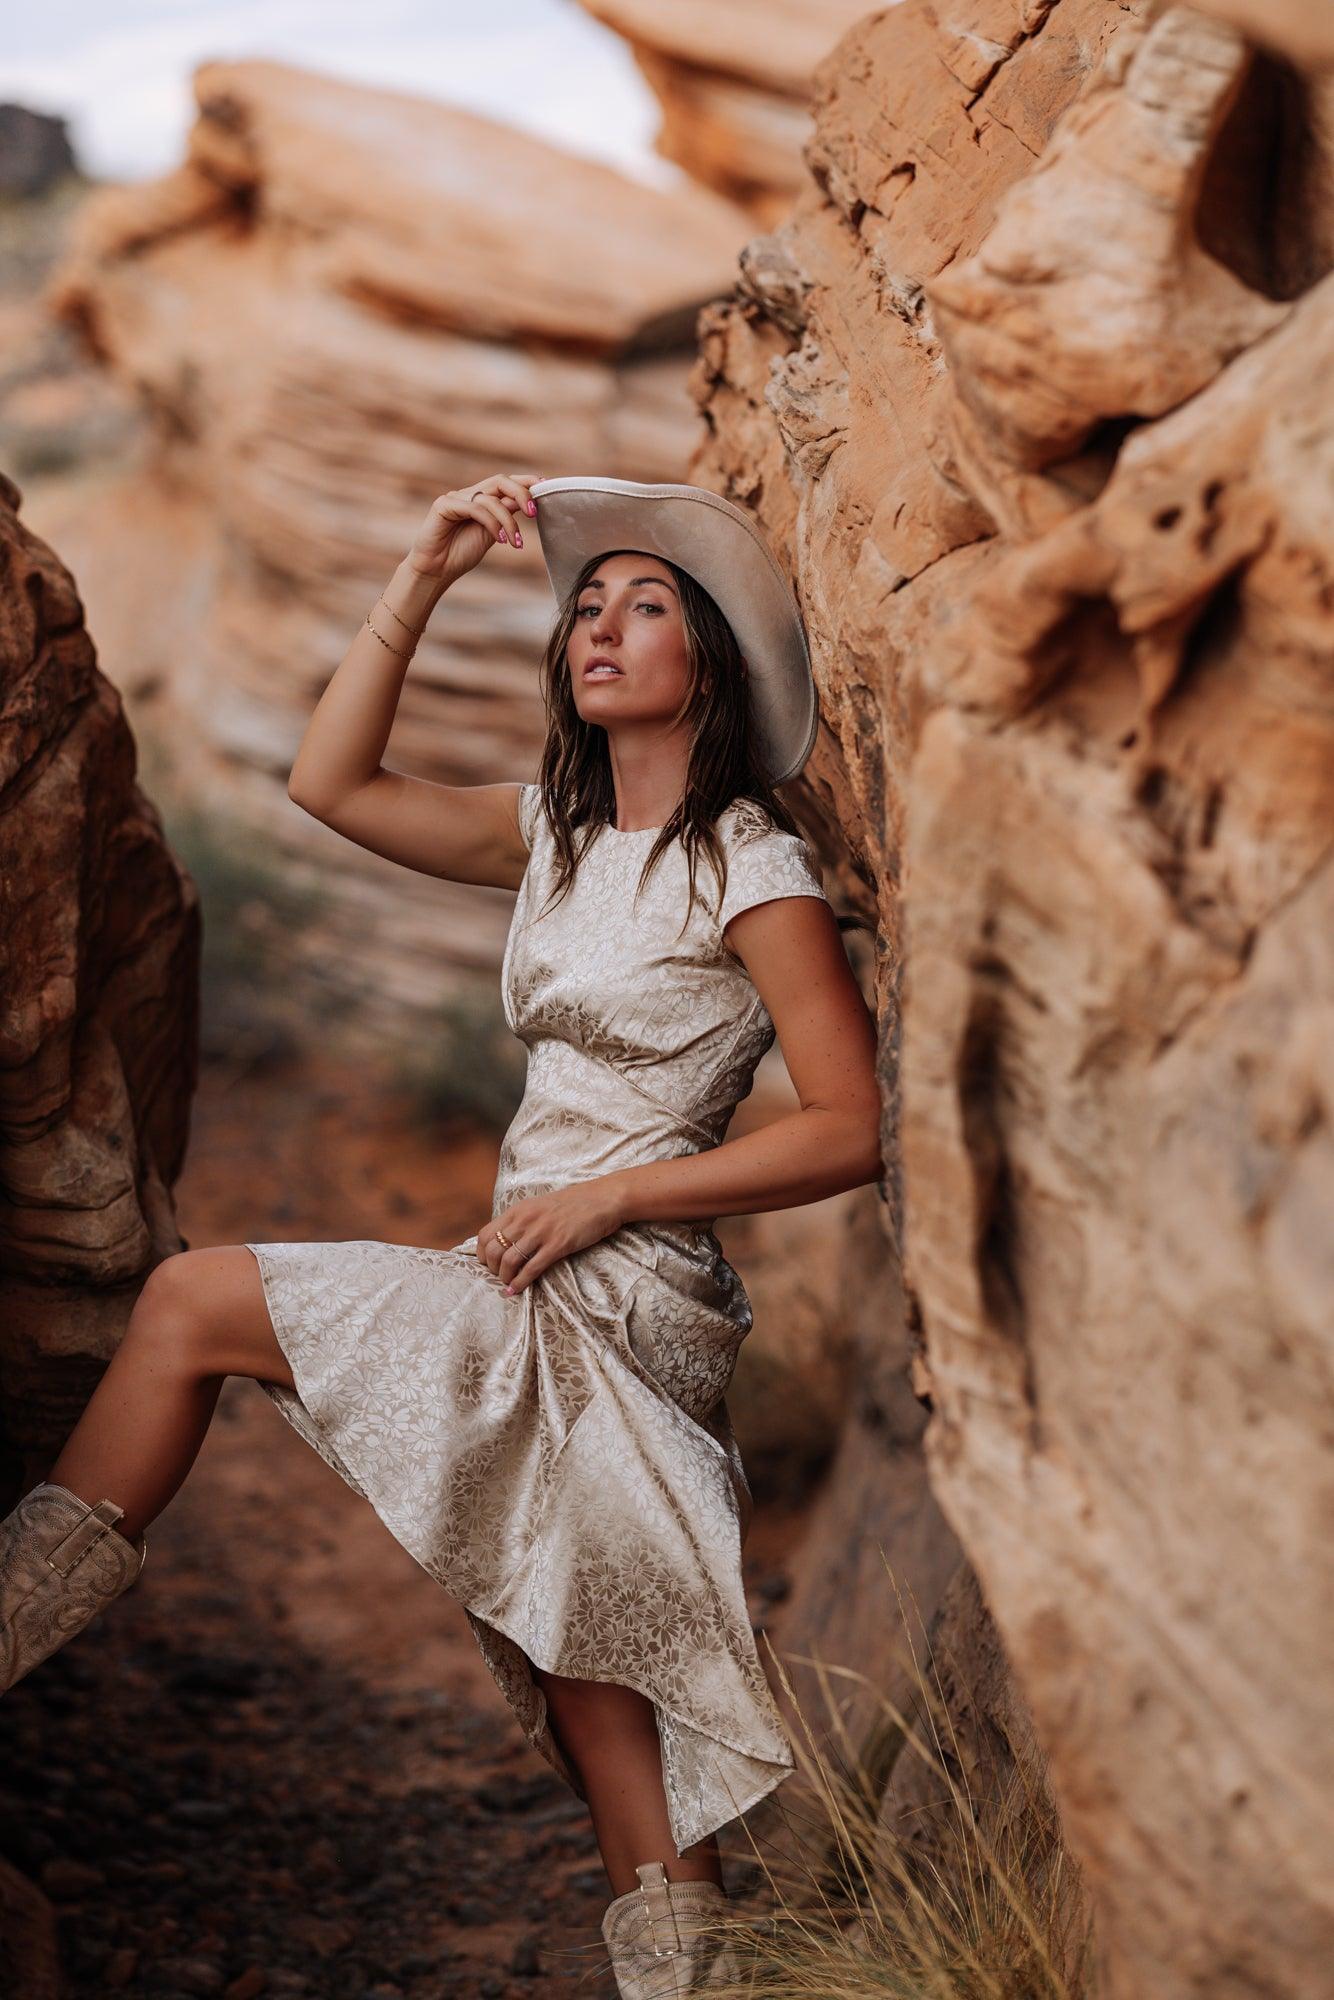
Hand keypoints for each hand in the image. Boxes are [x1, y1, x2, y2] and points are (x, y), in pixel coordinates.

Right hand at [408, 471, 547, 586]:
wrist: (436, 570)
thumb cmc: (461, 554)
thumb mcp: (493, 534)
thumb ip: (506, 517)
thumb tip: (527, 503)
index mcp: (481, 499)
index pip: (505, 484)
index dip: (525, 482)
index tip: (545, 488)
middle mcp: (469, 494)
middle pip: (500, 481)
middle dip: (521, 493)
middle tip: (533, 512)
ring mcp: (455, 497)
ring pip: (490, 498)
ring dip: (508, 521)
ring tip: (515, 543)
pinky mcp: (444, 505)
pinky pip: (475, 508)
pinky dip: (491, 523)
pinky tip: (500, 539)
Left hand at [476, 1178, 625, 1294]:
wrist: (602, 1199)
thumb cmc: (573, 1204)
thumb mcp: (540, 1206)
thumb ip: (522, 1220)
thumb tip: (507, 1241)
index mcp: (518, 1210)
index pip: (485, 1234)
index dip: (482, 1254)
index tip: (488, 1264)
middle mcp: (525, 1220)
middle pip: (493, 1250)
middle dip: (492, 1269)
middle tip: (499, 1277)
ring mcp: (541, 1232)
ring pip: (509, 1261)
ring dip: (505, 1278)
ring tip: (509, 1285)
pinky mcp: (557, 1245)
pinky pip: (531, 1268)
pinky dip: (521, 1283)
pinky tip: (518, 1290)